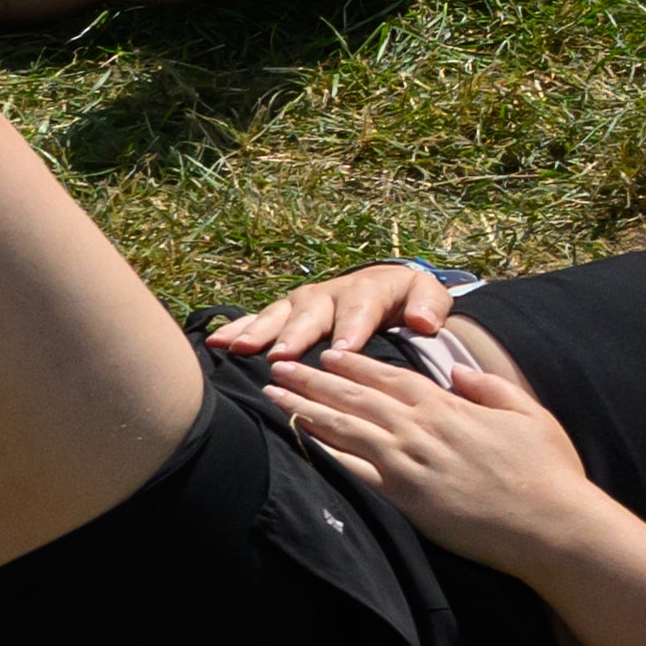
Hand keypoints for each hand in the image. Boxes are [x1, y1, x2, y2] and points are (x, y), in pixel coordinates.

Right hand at [204, 262, 469, 367]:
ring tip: (239, 349)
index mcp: (369, 289)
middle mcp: (330, 292)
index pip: (361, 308)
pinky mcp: (285, 312)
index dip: (351, 328)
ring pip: (279, 315)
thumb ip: (429, 306)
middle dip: (295, 334)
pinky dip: (236, 330)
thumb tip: (423, 321)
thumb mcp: (428, 297)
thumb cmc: (408, 302)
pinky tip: (215, 343)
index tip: (343, 351)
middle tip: (281, 355)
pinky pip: (258, 320)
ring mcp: (303, 302)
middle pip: (312, 312)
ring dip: (258, 332)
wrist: (387, 289)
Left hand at [254, 334, 618, 575]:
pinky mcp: (402, 497)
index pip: (391, 378)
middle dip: (313, 380)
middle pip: (356, 398)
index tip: (326, 355)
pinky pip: (351, 470)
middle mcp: (422, 429)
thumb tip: (456, 370)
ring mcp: (408, 463)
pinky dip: (321, 453)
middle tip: (278, 366)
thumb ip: (490, 387)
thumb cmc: (549, 472)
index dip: (355, 365)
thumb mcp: (529, 415)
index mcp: (450, 408)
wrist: (552, 524)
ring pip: (344, 428)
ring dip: (304, 409)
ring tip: (273, 396)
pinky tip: (296, 441)